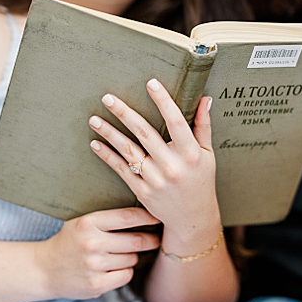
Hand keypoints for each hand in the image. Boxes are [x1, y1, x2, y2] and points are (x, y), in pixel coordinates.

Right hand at [38, 207, 160, 299]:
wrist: (45, 269)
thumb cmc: (69, 242)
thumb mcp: (83, 223)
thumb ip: (109, 220)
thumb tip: (148, 215)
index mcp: (88, 223)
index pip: (127, 217)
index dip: (148, 217)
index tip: (160, 217)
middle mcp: (91, 243)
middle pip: (136, 240)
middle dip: (150, 240)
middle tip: (156, 239)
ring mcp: (94, 265)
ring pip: (132, 259)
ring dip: (132, 257)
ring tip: (120, 255)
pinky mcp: (97, 284)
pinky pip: (126, 275)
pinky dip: (124, 272)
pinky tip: (112, 269)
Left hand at [89, 80, 219, 252]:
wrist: (192, 218)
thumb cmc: (200, 180)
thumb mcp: (207, 154)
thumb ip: (203, 126)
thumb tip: (205, 99)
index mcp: (191, 153)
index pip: (176, 122)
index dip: (163, 101)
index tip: (150, 83)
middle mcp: (172, 166)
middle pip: (145, 133)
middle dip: (124, 113)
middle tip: (107, 98)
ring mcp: (156, 180)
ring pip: (129, 150)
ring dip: (109, 133)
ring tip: (94, 119)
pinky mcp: (142, 191)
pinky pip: (121, 169)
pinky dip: (107, 155)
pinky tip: (95, 143)